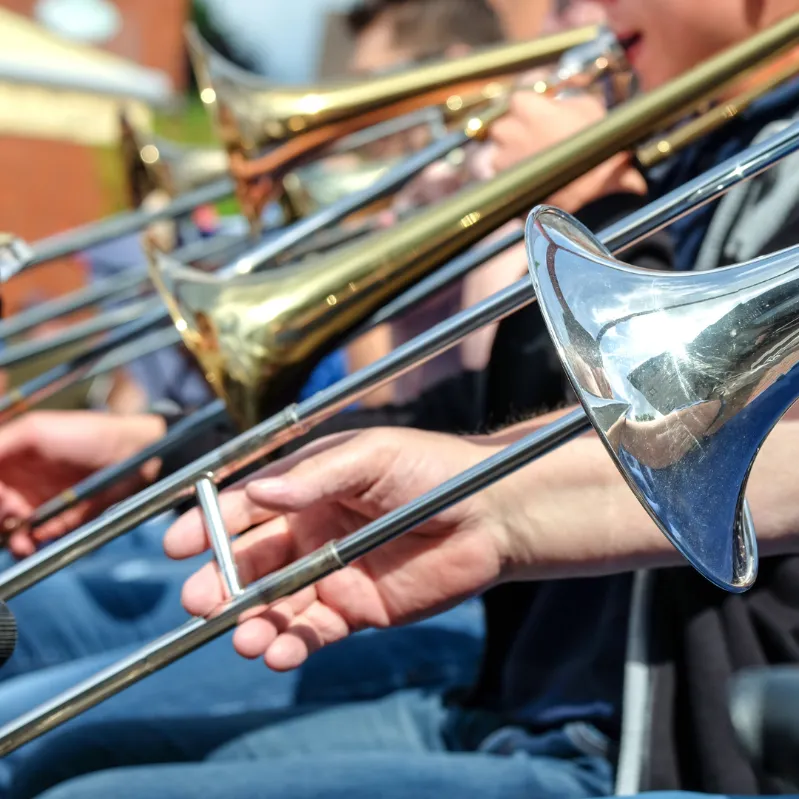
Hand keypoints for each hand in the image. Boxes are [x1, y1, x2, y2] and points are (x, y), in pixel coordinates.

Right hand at [0, 411, 165, 556]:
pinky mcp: (57, 524)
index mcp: (8, 457)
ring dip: (8, 537)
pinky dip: (26, 546)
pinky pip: (31, 541)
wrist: (135, 456)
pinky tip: (32, 543)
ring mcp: (36, 504)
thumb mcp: (35, 431)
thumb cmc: (86, 434)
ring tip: (22, 539)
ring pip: (6, 530)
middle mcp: (17, 482)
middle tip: (11, 516)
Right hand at [165, 428, 511, 670]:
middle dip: (221, 580)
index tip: (176, 544)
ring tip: (241, 635)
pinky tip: (278, 651)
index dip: (209, 524)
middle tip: (200, 599)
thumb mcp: (370, 457)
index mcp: (307, 488)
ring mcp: (331, 572)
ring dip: (251, 620)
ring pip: (276, 602)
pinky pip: (312, 630)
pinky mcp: (356, 608)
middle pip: (251, 560)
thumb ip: (315, 477)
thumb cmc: (432, 469)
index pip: (246, 507)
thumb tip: (260, 494)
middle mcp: (311, 530)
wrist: (491, 513)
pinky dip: (290, 643)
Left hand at [489, 91, 645, 211]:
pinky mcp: (503, 186)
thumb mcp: (588, 106)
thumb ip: (564, 100)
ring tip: (538, 164)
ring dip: (514, 156)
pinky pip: (504, 178)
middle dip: (516, 132)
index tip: (540, 116)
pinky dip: (516, 179)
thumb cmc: (596, 143)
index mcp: (525, 107)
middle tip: (538, 140)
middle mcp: (507, 131)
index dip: (529, 109)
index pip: (517, 100)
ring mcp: (502, 160)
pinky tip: (536, 180)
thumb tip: (556, 103)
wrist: (596, 188)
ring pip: (501, 153)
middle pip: (503, 126)